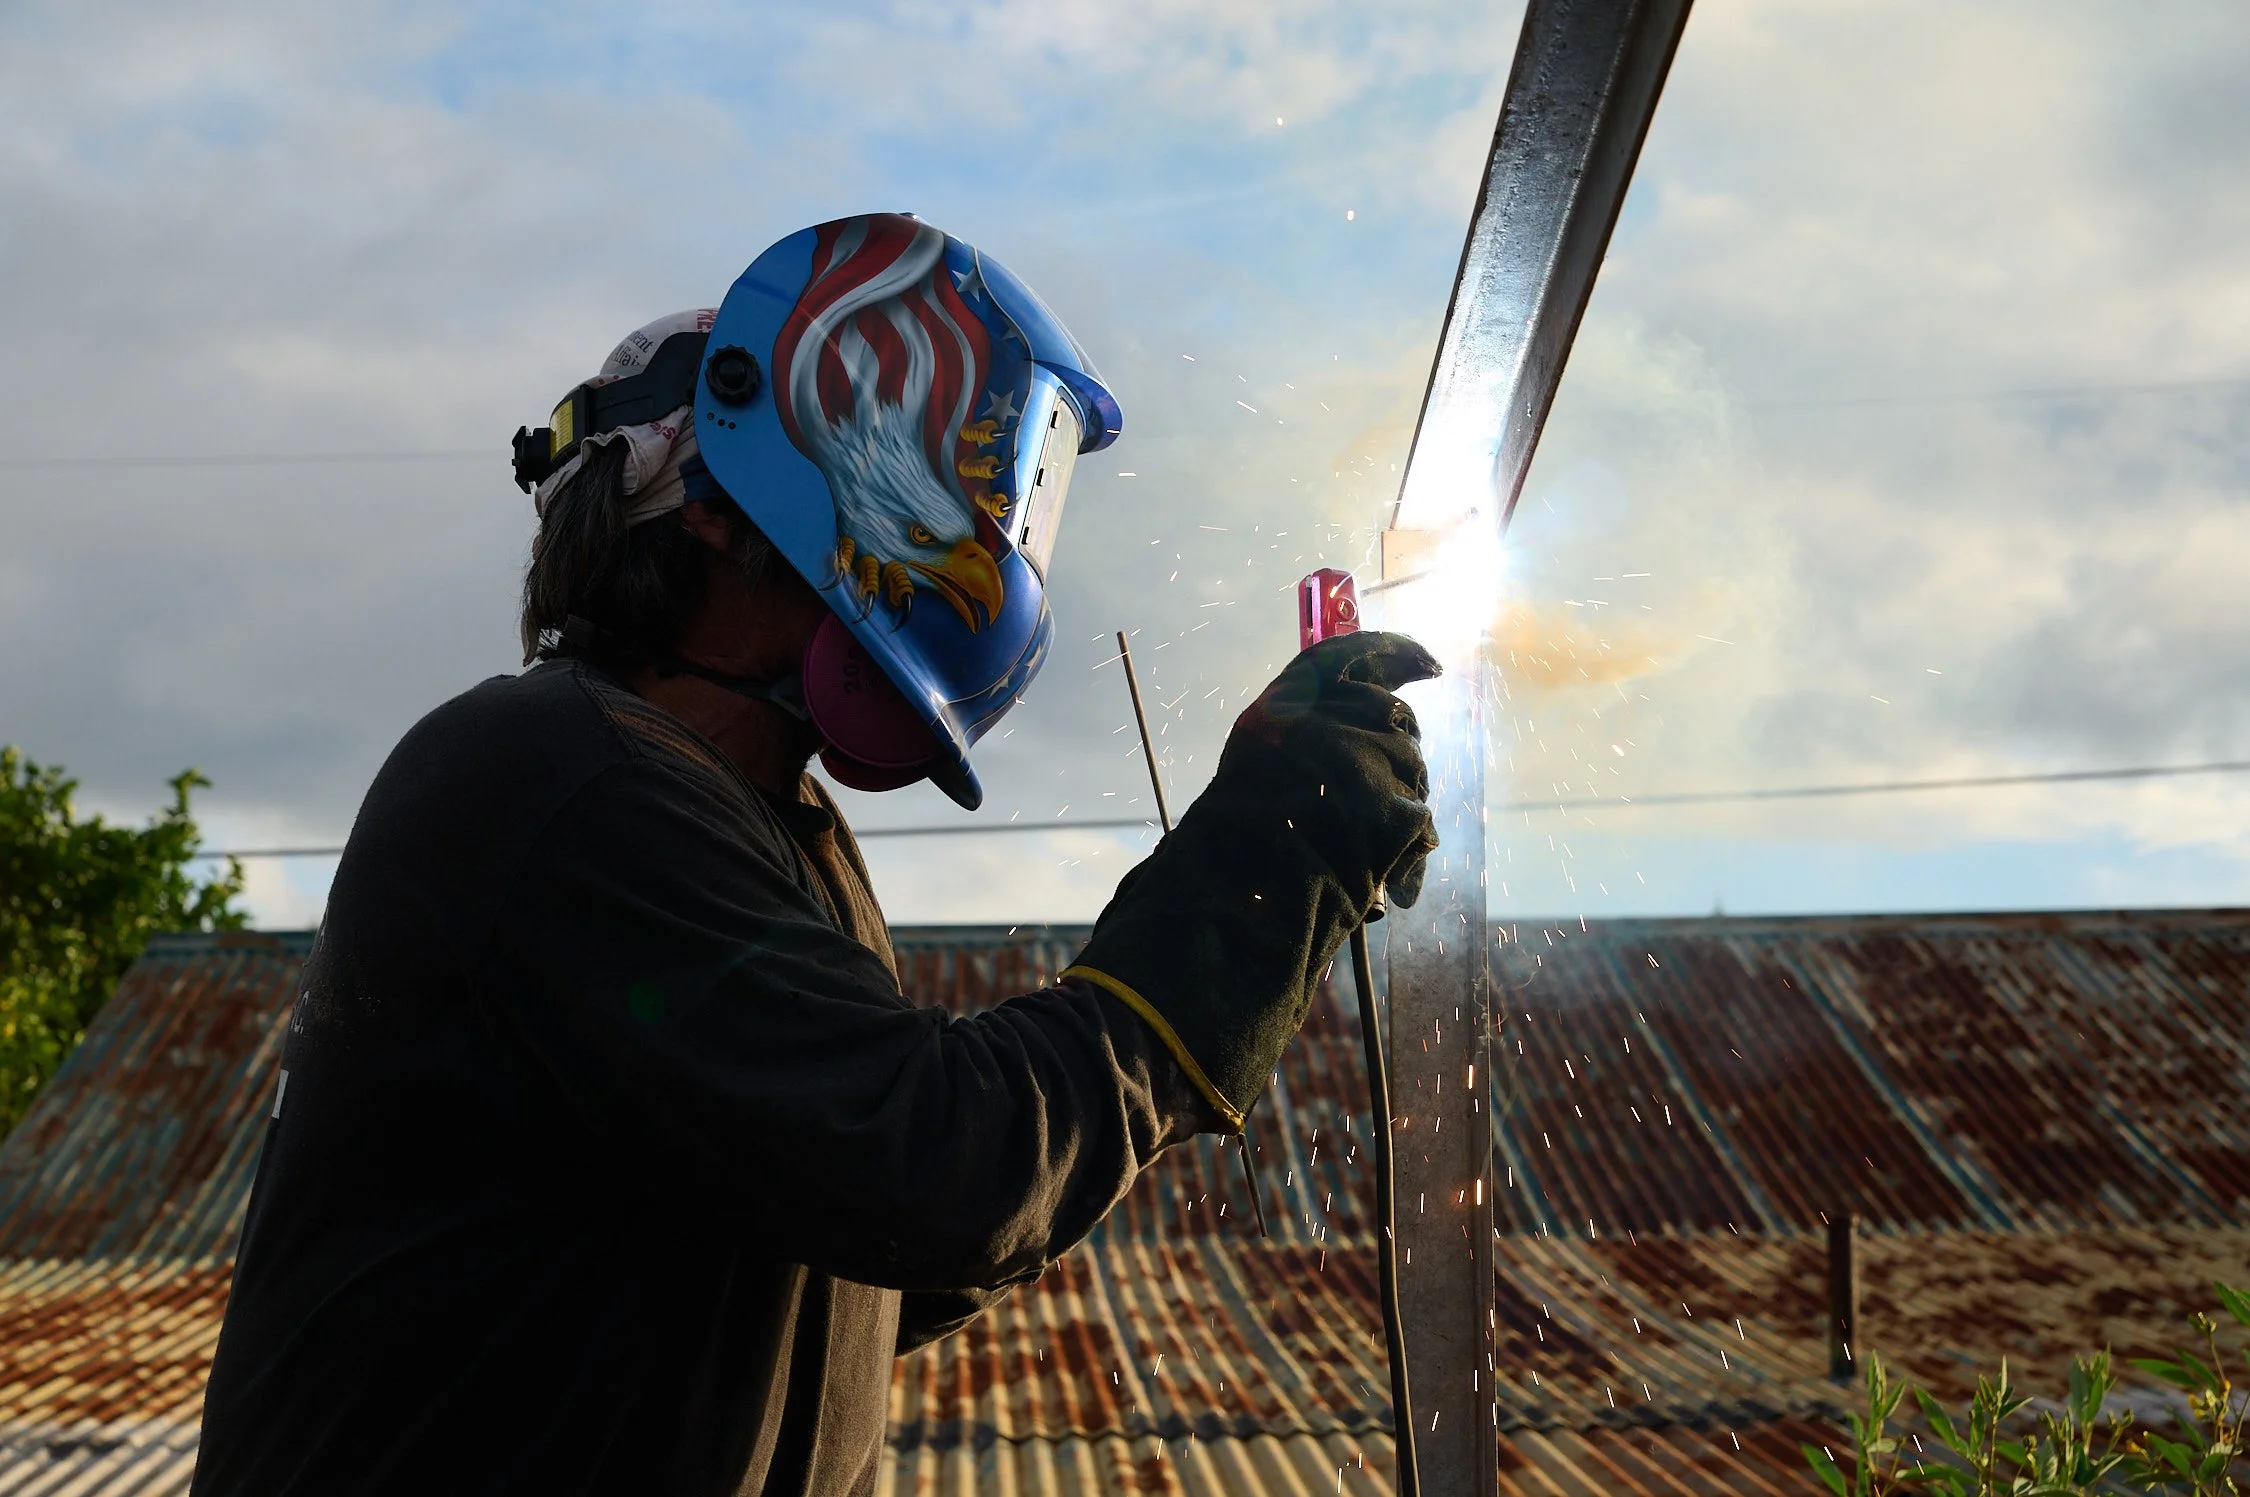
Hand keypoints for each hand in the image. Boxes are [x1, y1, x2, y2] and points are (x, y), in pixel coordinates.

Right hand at [1063, 631, 1441, 1125]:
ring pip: (1413, 773)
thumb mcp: (1250, 787)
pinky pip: (1421, 825)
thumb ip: (1298, 752)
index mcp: (1273, 713)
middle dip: (1396, 762)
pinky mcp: (1388, 811)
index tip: (1430, 665)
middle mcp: (1314, 724)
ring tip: (1368, 862)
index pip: (1348, 655)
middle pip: (1393, 720)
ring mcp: (1355, 765)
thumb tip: (1370, 737)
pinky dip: (1410, 861)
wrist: (1218, 932)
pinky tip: (1388, 890)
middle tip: (1376, 811)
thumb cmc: (1220, 874)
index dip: (1395, 653)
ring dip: (1402, 814)